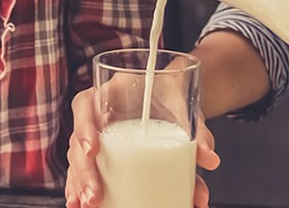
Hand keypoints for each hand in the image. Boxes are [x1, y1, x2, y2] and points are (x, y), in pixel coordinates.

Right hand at [65, 88, 219, 207]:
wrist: (171, 97)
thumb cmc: (171, 96)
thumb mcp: (184, 105)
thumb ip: (197, 131)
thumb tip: (209, 160)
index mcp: (111, 91)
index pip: (86, 105)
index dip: (85, 128)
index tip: (94, 150)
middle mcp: (98, 114)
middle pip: (78, 142)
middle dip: (84, 173)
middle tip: (94, 197)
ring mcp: (97, 136)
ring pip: (78, 161)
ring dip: (81, 186)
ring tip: (89, 206)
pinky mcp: (101, 155)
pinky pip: (86, 173)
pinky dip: (81, 190)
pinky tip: (79, 206)